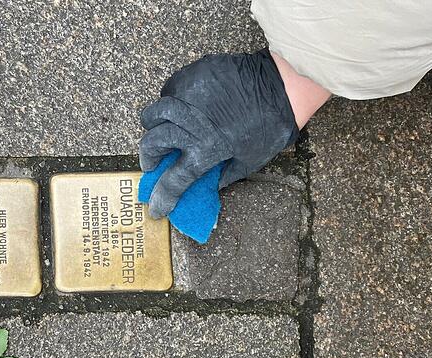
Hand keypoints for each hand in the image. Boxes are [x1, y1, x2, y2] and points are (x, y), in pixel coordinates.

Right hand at [139, 50, 298, 217]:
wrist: (283, 86)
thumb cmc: (271, 126)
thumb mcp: (249, 162)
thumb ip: (222, 176)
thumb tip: (207, 185)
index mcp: (205, 150)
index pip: (173, 181)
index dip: (162, 199)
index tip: (156, 208)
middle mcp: (189, 124)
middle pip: (152, 145)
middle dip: (149, 159)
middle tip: (154, 164)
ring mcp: (187, 97)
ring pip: (154, 114)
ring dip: (154, 128)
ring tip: (162, 131)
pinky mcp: (191, 76)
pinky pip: (169, 91)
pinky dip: (170, 103)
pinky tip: (181, 108)